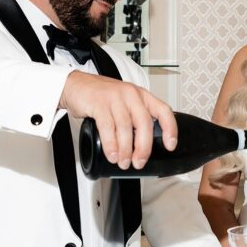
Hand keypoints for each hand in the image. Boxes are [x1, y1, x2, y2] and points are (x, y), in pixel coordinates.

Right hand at [60, 72, 176, 169]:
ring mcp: (115, 97)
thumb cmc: (101, 96)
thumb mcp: (124, 103)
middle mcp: (131, 95)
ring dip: (125, 149)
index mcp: (142, 96)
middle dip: (143, 147)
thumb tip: (142, 147)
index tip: (169, 145)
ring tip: (123, 162)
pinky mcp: (99, 103)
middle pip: (144, 123)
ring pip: (126, 127)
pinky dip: (110, 144)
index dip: (170, 129)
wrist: (76, 85)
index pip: (163, 110)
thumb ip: (135, 119)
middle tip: (139, 162)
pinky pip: (107, 127)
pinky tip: (111, 154)